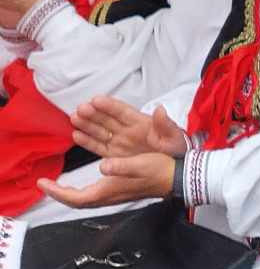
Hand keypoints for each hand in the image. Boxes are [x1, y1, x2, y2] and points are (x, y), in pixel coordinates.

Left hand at [38, 151, 176, 208]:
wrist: (177, 178)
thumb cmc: (160, 171)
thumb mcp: (140, 164)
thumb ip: (120, 166)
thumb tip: (103, 165)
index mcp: (110, 191)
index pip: (76, 198)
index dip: (57, 192)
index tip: (43, 183)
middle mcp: (109, 195)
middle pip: (77, 201)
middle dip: (59, 194)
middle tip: (45, 185)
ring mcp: (113, 194)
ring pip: (84, 198)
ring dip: (68, 192)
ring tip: (56, 183)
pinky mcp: (118, 189)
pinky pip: (92, 193)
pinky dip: (80, 189)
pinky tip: (80, 180)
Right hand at [70, 96, 185, 159]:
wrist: (177, 169)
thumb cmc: (176, 150)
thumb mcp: (175, 137)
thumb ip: (166, 125)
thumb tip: (161, 110)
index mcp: (141, 122)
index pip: (123, 111)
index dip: (110, 105)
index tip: (96, 99)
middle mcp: (127, 130)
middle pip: (107, 118)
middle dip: (94, 113)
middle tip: (81, 109)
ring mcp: (120, 141)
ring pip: (100, 130)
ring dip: (87, 124)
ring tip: (75, 118)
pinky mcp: (115, 154)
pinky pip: (99, 146)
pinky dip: (88, 141)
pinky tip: (76, 135)